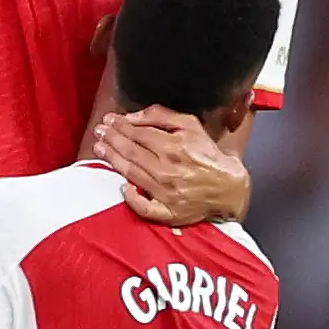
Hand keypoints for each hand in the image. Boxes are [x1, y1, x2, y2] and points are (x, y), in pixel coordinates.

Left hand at [95, 107, 250, 224]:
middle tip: (99, 132)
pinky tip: (122, 188)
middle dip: (111, 139)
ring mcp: (167, 193)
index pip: (139, 133)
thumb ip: (161, 115)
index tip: (108, 120)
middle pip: (131, 152)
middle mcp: (168, 169)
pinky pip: (145, 208)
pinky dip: (132, 199)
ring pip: (132, 174)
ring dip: (112, 160)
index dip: (120, 125)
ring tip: (99, 149)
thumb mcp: (191, 125)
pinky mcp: (168, 212)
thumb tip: (132, 117)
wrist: (229, 187)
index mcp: (175, 146)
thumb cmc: (208, 155)